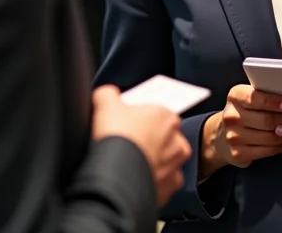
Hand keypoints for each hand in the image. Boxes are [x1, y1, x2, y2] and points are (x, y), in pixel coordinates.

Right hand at [91, 85, 191, 205]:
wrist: (115, 175)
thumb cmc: (114, 136)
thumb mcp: (104, 102)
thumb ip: (108, 94)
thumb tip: (107, 95)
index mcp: (166, 115)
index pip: (157, 113)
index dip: (141, 119)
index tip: (128, 125)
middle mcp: (177, 139)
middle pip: (164, 137)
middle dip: (150, 140)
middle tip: (128, 144)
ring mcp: (175, 165)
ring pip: (168, 160)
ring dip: (155, 161)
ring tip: (132, 163)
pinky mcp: (169, 187)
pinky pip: (164, 182)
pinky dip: (153, 181)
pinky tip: (138, 179)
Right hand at [202, 85, 281, 177]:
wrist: (220, 136)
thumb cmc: (243, 113)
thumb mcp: (248, 97)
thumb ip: (265, 94)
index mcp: (235, 97)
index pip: (255, 97)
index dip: (274, 102)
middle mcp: (231, 116)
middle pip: (266, 120)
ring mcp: (233, 137)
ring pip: (269, 137)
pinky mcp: (238, 154)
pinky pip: (267, 151)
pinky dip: (279, 147)